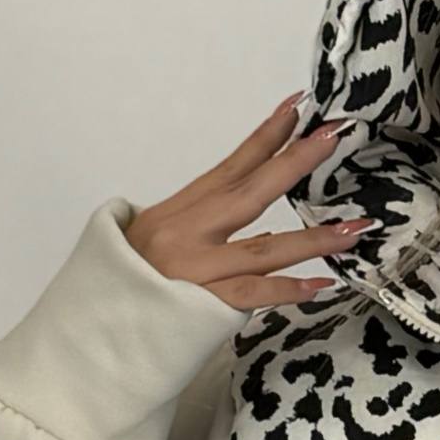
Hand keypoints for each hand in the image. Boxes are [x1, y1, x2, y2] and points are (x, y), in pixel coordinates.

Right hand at [124, 98, 371, 310]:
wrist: (84, 331)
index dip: (266, 136)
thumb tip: (255, 228)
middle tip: (334, 137)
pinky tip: (321, 283)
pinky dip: (286, 289)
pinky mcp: (196, 307)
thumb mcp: (150, 244)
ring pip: (263, 248)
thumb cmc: (119, 290)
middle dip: (296, 162)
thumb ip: (200, 232)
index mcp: (175, 213)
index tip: (299, 107)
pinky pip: (250, 294)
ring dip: (313, 238)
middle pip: (250, 190)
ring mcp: (191, 271)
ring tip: (354, 227)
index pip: (230, 166)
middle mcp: (183, 234)